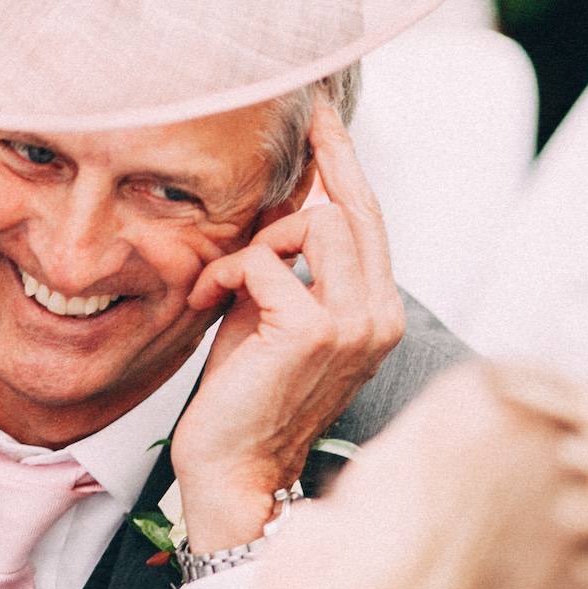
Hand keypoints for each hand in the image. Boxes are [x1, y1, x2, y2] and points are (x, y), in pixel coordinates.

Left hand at [172, 99, 405, 549]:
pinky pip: (265, 262)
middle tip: (302, 125)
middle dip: (320, 164)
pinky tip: (208, 300)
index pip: (371, 222)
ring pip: (316, 224)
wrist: (235, 470)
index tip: (327, 118)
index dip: (348, 165)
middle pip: (353, 209)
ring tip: (221, 282)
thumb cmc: (245, 396)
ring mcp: (354, 323)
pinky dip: (228, 273)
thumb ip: (285, 265)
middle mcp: (379, 315)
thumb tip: (283, 206)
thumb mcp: (270, 316)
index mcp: (377, 312)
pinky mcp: (314, 330)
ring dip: (256, 244)